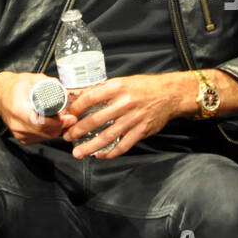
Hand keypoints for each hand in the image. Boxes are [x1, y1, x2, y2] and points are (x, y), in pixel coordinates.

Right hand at [0, 71, 76, 144]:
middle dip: (61, 126)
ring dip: (56, 130)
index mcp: (19, 111)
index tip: (70, 117)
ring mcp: (18, 133)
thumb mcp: (31, 79)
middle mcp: (17, 125)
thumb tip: (64, 91)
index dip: (58, 122)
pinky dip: (48, 133)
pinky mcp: (21, 138)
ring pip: (44, 137)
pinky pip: (39, 139)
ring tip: (61, 119)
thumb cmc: (14, 86)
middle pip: (45, 132)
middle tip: (69, 117)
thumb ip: (49, 83)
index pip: (42, 123)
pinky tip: (52, 124)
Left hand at [63, 72, 194, 158]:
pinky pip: (123, 145)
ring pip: (108, 136)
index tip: (68, 116)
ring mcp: (134, 118)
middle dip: (78, 131)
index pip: (90, 98)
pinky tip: (100, 155)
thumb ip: (102, 90)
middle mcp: (125, 103)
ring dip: (90, 146)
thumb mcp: (122, 82)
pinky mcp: (142, 130)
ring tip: (78, 153)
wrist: (170, 94)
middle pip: (96, 120)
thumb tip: (79, 95)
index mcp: (117, 88)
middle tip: (67, 137)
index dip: (76, 109)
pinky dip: (111, 152)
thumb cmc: (144, 87)